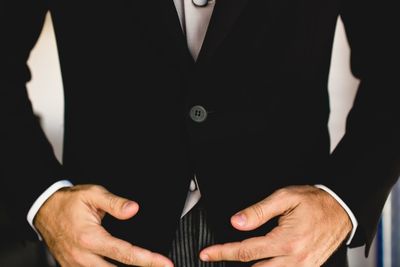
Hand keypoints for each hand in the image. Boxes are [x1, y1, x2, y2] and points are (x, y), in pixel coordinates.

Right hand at [35, 184, 173, 266]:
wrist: (44, 210)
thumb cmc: (68, 202)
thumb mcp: (92, 194)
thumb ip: (114, 203)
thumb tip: (133, 209)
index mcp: (90, 238)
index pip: (125, 253)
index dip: (148, 260)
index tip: (165, 264)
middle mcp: (82, 257)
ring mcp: (75, 266)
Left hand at [199, 185, 351, 266]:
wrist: (342, 210)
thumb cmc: (316, 202)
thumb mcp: (285, 198)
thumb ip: (259, 211)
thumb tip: (237, 222)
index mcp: (286, 241)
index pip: (245, 251)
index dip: (222, 252)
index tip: (207, 254)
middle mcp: (295, 260)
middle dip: (232, 265)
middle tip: (218, 257)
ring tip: (237, 259)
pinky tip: (261, 262)